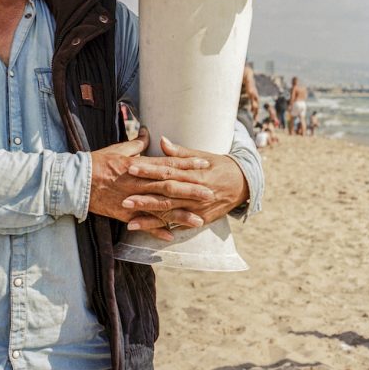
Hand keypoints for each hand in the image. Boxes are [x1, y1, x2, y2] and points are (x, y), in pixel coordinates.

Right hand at [89, 128, 215, 241]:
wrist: (75, 182)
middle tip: (210, 193)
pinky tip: (171, 235)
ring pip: (160, 207)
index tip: (204, 164)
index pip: (167, 164)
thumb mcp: (117, 150)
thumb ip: (135, 144)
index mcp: (138, 165)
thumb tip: (147, 134)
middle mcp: (138, 182)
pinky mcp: (123, 212)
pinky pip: (143, 222)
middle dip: (191, 190)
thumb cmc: (96, 162)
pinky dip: (157, 229)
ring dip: (180, 214)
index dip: (186, 164)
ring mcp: (131, 199)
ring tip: (199, 220)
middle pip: (169, 186)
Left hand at [122, 136, 248, 236]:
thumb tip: (162, 140)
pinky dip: (162, 228)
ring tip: (130, 219)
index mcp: (194, 174)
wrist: (243, 184)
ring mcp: (198, 208)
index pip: (168, 170)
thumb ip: (180, 152)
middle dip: (145, 197)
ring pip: (171, 212)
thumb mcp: (202, 156)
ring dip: (150, 217)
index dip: (149, 169)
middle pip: (167, 194)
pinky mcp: (199, 219)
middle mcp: (195, 192)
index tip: (131, 167)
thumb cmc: (219, 166)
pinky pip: (177, 224)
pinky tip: (147, 229)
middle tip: (124, 198)